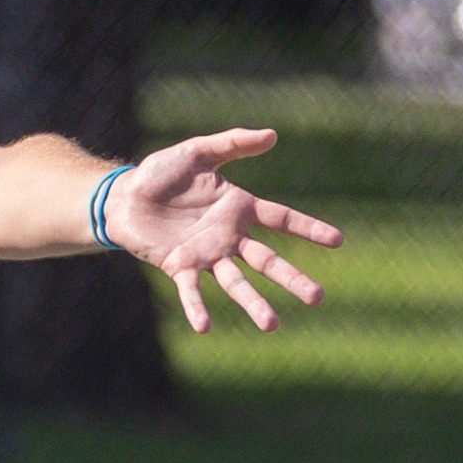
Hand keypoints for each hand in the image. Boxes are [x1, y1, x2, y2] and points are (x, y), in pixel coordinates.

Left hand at [105, 128, 342, 333]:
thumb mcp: (197, 152)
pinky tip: (204, 327)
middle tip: (317, 298)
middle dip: (292, 279)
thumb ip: (233, 144)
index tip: (338, 241)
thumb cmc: (161, 174)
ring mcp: (205, 255)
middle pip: (267, 261)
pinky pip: (191, 290)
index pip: (281, 219)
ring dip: (253, 303)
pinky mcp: (178, 266)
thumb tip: (273, 135)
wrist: (123, 195)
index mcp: (238, 209)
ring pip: (235, 282)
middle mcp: (228, 237)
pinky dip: (197, 308)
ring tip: (271, 325)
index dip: (309, 228)